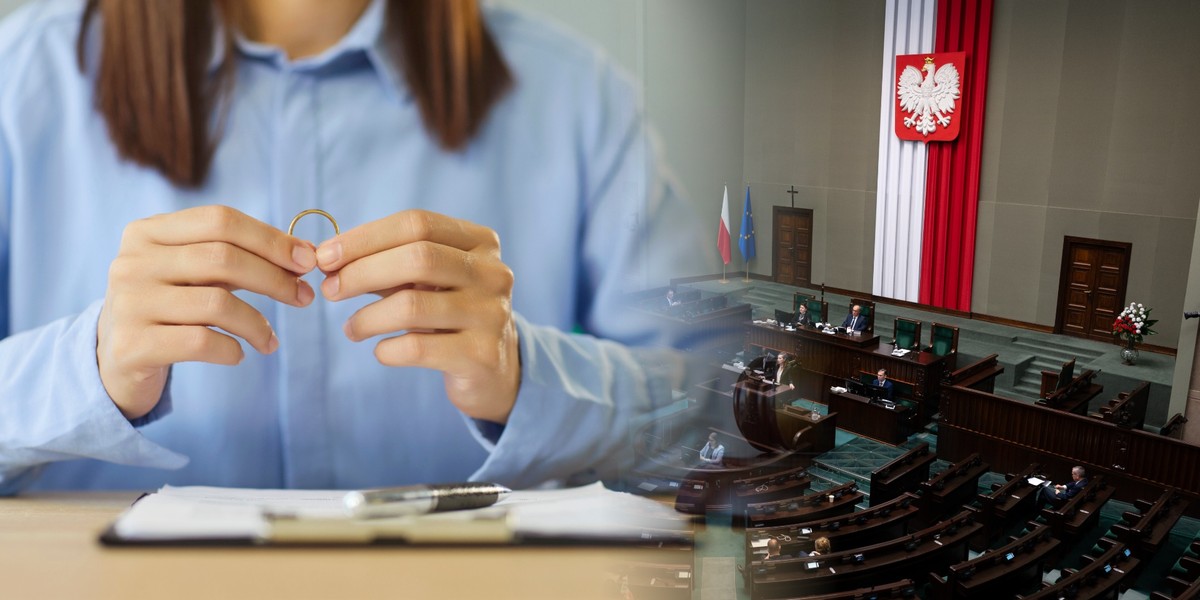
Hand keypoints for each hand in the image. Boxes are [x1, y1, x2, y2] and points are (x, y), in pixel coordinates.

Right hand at [98, 206, 317, 419]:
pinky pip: (201, 343)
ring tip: (269, 340)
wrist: (114, 360)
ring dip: (257, 323)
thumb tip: (304, 254)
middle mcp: (132, 262)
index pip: (220, 220)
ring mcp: (128, 303)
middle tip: (304, 297)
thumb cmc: (169, 308)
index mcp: (147, 232)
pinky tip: (239, 354)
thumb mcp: (193, 273)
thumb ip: (238, 257)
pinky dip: (232, 350)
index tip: (306, 260)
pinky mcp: (131, 345)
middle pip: (223, 258)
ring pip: (216, 303)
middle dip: (274, 278)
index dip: (270, 239)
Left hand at [315, 210, 518, 423]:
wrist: (494, 368)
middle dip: (361, 271)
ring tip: (351, 329)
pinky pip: (417, 348)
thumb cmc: (449, 313)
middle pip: (418, 258)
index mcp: (480, 242)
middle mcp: (493, 273)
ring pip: (413, 305)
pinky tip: (380, 351)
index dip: (365, 237)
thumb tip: (329, 260)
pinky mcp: (481, 355)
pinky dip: (387, 350)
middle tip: (330, 289)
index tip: (325, 256)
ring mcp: (491, 314)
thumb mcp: (427, 281)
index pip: (417, 224)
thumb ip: (387, 265)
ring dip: (368, 317)